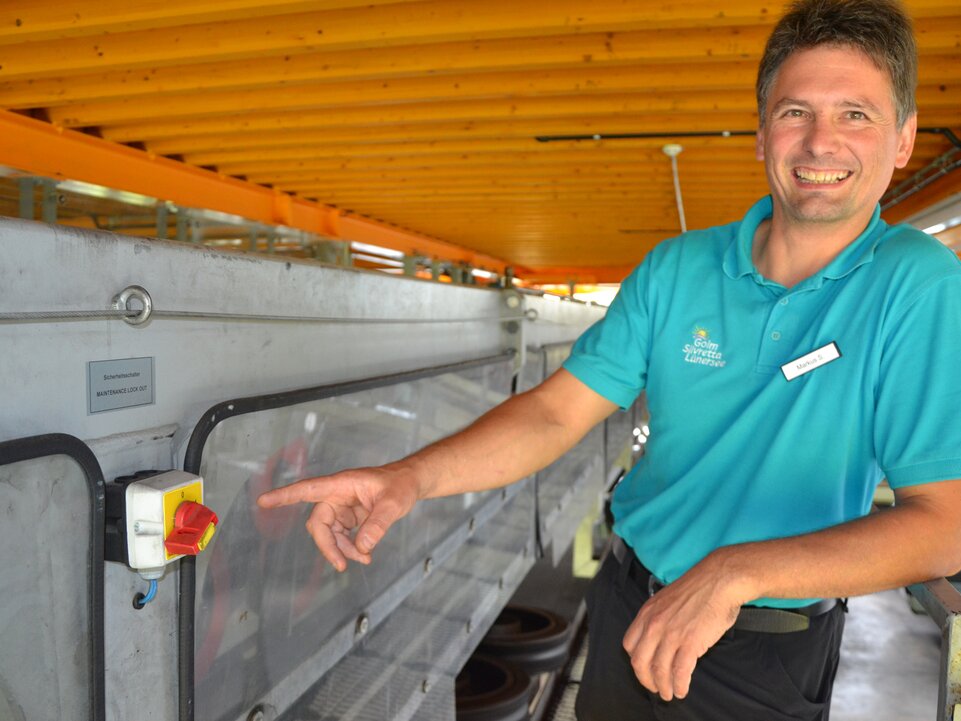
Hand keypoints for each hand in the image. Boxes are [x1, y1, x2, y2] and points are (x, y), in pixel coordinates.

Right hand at [256, 465, 419, 571]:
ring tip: (364, 559)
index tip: (263, 501)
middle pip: (318, 523)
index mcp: (342, 484)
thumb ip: (378, 525)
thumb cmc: (401, 484)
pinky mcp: (349, 517)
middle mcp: (337, 495)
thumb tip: (361, 547)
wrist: (410, 483)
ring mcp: (342, 507)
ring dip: (341, 550)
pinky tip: (364, 555)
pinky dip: (350, 548)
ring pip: (329, 533)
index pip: (308, 489)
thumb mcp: (393, 503)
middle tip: (341, 565)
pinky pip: (341, 537)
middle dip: (327, 545)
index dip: (285, 496)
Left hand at [621, 554, 749, 701]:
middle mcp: (654, 624)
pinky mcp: (690, 643)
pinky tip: (682, 690)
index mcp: (647, 612)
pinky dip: (679, 685)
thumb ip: (659, 617)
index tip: (644, 669)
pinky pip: (680, 672)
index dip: (636, 661)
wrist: (719, 580)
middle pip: (639, 661)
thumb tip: (660, 637)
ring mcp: (671, 634)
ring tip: (670, 694)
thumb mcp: (667, 599)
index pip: (630, 644)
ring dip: (663, 687)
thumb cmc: (699, 588)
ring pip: (659, 670)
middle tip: (655, 688)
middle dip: (646, 680)